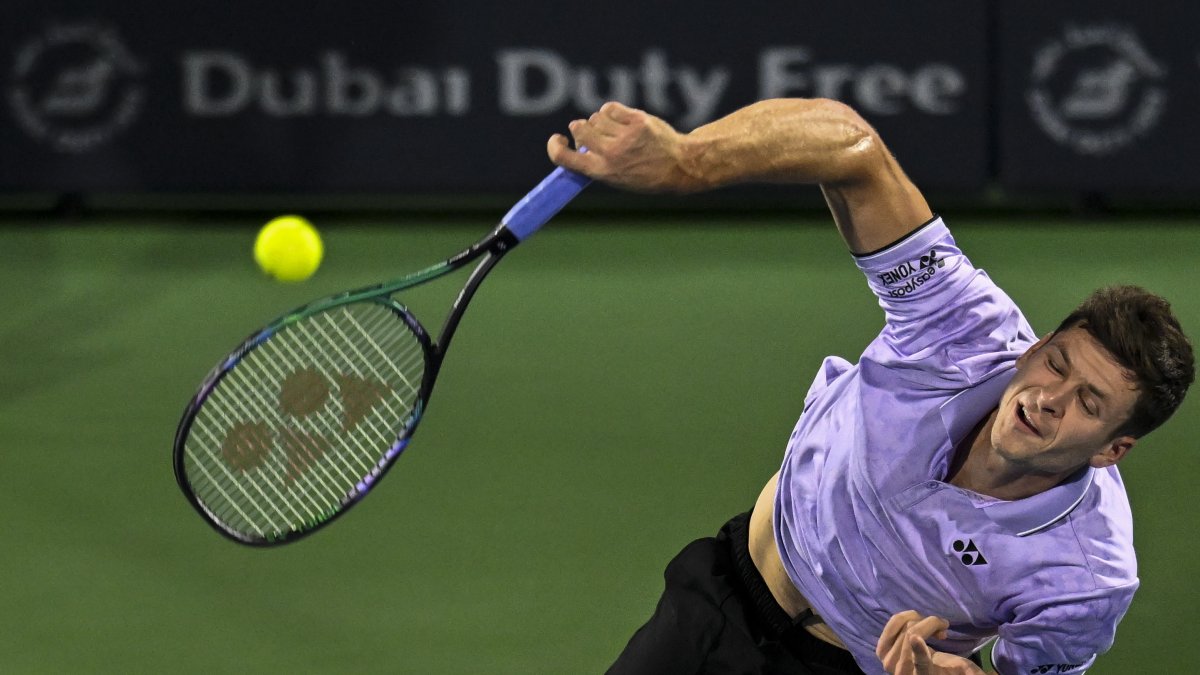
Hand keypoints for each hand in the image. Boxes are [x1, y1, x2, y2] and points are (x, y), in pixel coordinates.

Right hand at [546, 101, 698, 192]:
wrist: (679, 166)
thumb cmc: (646, 175)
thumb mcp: (617, 179)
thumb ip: (595, 163)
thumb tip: (575, 146)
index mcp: (602, 172)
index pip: (564, 158)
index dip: (554, 147)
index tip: (557, 140)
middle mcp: (611, 154)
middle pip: (579, 128)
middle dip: (580, 128)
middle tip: (590, 133)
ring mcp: (625, 136)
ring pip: (596, 117)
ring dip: (600, 121)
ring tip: (614, 130)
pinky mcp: (636, 121)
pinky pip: (610, 108)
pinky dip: (612, 111)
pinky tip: (622, 120)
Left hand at [876, 611, 985, 674]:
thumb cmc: (947, 671)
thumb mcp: (961, 669)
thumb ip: (969, 671)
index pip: (921, 664)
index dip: (919, 651)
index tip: (916, 638)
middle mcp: (901, 671)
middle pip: (913, 633)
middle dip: (931, 623)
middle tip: (944, 628)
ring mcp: (888, 661)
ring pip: (904, 625)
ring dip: (922, 620)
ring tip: (934, 628)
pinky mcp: (881, 650)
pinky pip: (893, 623)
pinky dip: (908, 617)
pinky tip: (918, 625)